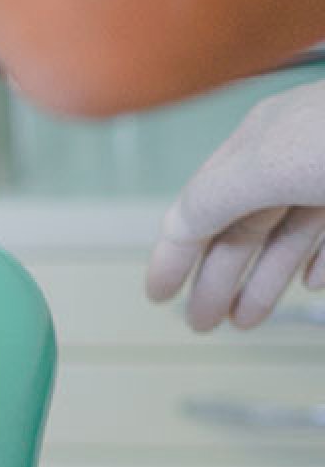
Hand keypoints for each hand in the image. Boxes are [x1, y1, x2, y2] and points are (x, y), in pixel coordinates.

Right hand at [147, 77, 324, 328]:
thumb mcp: (269, 165)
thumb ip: (213, 199)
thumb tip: (178, 229)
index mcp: (260, 142)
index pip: (201, 205)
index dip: (174, 254)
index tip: (157, 295)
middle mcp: (296, 156)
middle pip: (244, 226)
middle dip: (219, 277)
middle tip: (201, 324)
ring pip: (291, 235)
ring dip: (265, 281)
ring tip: (246, 321)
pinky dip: (321, 264)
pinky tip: (312, 285)